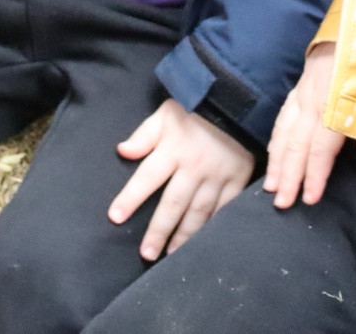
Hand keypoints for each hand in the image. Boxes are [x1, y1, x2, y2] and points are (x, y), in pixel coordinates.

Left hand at [109, 99, 255, 260]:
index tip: (115, 217)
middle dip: (158, 231)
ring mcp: (217, 176)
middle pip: (172, 204)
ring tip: (171, 254)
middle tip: (147, 254)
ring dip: (184, 235)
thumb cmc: (197, 107)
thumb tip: (122, 151)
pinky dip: (213, 226)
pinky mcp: (237, 180)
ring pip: (198, 212)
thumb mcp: (167, 113)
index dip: (130, 198)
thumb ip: (144, 135)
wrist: (240, 101)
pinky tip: (204, 241)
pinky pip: (224, 209)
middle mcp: (194, 167)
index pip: (147, 178)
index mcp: (173, 149)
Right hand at [265, 41, 352, 206]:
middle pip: (296, 145)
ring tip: (270, 184)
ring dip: (276, 160)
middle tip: (279, 202)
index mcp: (332, 106)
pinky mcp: (300, 86)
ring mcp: (302, 93)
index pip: (319, 149)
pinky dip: (276, 137)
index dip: (313, 176)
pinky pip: (282, 117)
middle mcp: (311, 102)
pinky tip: (274, 149)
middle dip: (287, 175)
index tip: (308, 199)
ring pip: (283, 132)